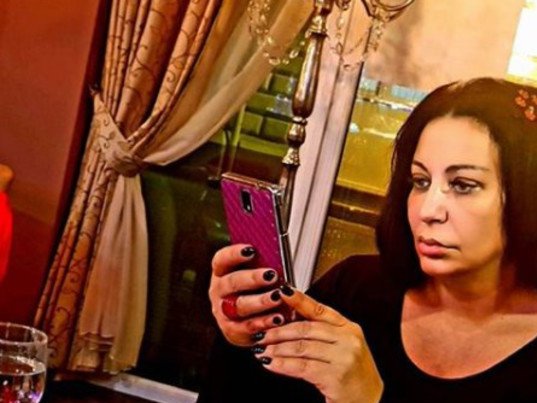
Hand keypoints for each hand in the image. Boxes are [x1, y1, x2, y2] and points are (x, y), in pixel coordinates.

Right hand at [209, 244, 285, 345]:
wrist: (252, 319)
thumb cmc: (257, 289)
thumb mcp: (257, 273)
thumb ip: (263, 264)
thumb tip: (277, 253)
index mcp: (221, 272)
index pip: (221, 260)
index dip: (234, 254)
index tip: (251, 250)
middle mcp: (218, 291)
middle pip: (231, 282)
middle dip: (252, 278)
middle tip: (271, 275)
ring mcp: (222, 312)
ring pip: (239, 306)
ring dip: (260, 301)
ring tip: (277, 297)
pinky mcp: (232, 330)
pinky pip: (246, 327)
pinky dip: (263, 322)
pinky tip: (277, 318)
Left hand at [253, 286, 382, 402]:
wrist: (366, 402)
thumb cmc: (351, 375)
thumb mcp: (341, 348)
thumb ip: (321, 334)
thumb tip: (288, 320)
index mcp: (349, 328)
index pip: (320, 310)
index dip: (299, 300)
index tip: (282, 292)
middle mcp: (349, 340)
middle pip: (306, 329)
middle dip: (280, 332)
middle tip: (263, 334)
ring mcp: (344, 357)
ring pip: (302, 347)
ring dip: (278, 349)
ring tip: (263, 350)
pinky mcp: (336, 376)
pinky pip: (302, 367)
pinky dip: (283, 364)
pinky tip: (272, 364)